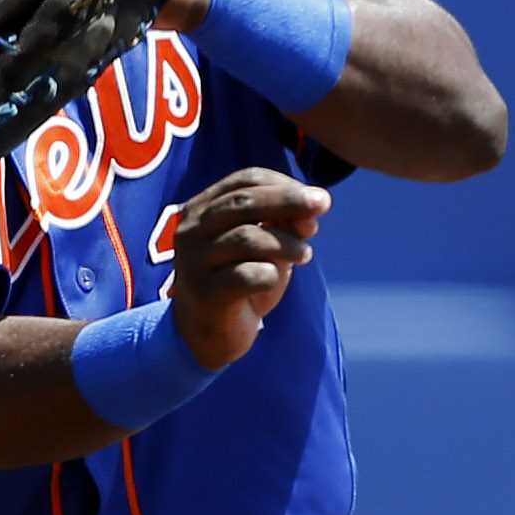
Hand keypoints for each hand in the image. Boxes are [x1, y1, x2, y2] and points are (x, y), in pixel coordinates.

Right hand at [164, 167, 329, 366]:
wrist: (209, 334)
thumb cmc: (239, 281)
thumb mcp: (266, 248)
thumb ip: (286, 225)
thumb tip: (312, 211)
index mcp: (202, 209)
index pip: (244, 181)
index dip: (284, 184)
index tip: (316, 198)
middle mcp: (191, 230)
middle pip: (244, 203)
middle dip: (289, 201)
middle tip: (323, 205)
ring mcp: (194, 262)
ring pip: (247, 238)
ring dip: (286, 243)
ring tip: (304, 254)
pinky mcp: (205, 293)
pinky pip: (248, 276)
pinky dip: (271, 275)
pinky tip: (275, 281)